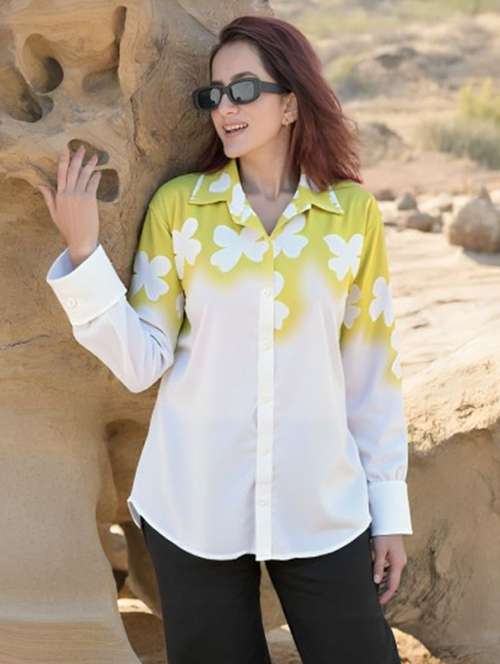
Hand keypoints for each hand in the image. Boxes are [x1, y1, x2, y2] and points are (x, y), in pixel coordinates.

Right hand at [37, 143, 101, 264]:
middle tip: (82, 147)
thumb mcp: (54, 212)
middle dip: (78, 157)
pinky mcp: (90, 200)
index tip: (66, 149)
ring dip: (90, 164)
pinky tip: (98, 172)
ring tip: (95, 157)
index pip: (61, 172)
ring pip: (84, 175)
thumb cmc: (67, 228)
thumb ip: (49, 197)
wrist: (80, 239)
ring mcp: (79, 195)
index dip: (64, 159)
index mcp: (59, 195)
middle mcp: (69, 193)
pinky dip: (96, 177)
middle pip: (73, 170)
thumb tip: (40, 184)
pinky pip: (93, 184)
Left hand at [369, 534, 406, 605]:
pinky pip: (390, 568)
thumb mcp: (379, 550)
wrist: (390, 520)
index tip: (379, 603)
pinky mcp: (395, 554)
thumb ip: (378, 566)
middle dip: (384, 590)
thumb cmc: (384, 534)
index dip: (386, 596)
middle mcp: (400, 563)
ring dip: (383, 581)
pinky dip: (383, 573)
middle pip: (393, 581)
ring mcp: (398, 558)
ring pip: (391, 575)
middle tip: (373, 596)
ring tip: (372, 586)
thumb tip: (376, 581)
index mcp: (398, 564)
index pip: (393, 586)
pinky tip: (375, 572)